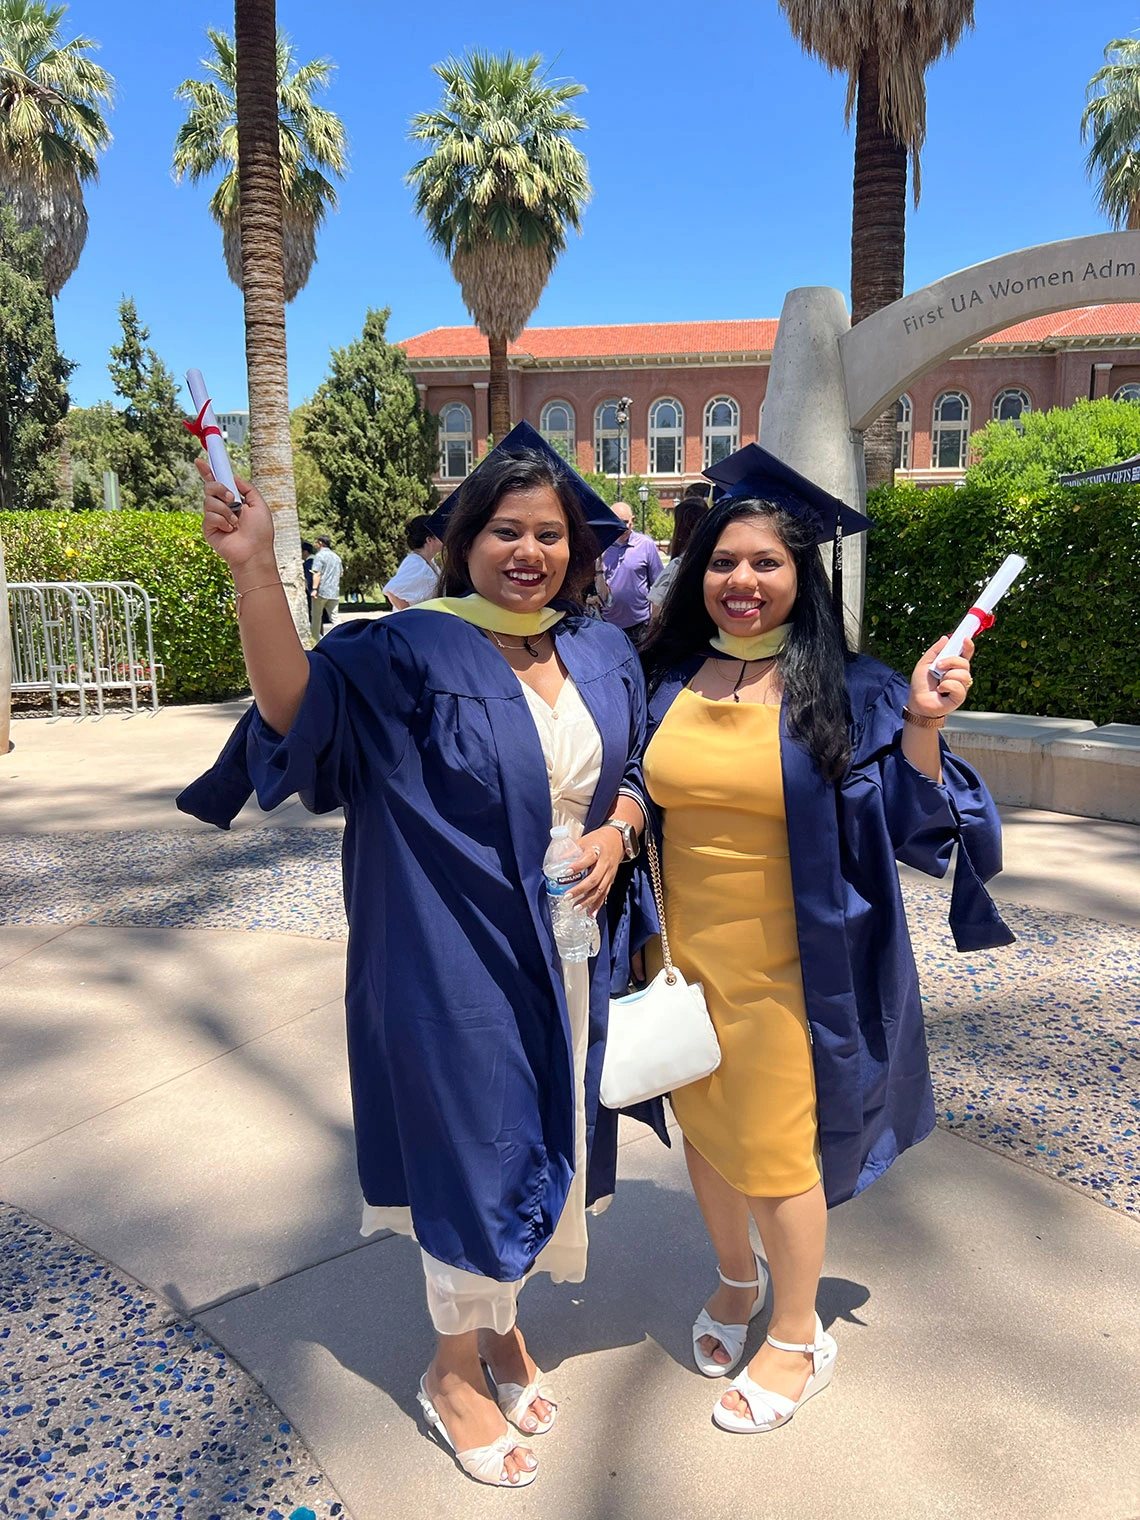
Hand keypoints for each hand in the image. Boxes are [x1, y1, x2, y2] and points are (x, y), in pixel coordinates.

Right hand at [198, 455, 275, 570]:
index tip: (200, 460)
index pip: (217, 482)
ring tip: (236, 523)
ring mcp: (213, 517)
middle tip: (232, 500)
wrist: (254, 551)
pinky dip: (221, 521)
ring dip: (225, 510)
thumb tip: (233, 477)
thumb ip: (247, 488)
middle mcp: (221, 506)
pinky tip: (229, 530)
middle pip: (209, 486)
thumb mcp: (259, 505)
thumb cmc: (260, 532)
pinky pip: (209, 515)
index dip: (208, 471)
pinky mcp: (208, 528)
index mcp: (233, 500)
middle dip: (219, 489)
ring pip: (209, 501)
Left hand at [567, 826, 624, 914]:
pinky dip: (598, 904)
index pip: (588, 859)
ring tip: (576, 908)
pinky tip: (591, 913)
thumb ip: (571, 852)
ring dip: (588, 900)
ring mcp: (609, 873)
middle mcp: (605, 863)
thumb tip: (555, 862)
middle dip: (580, 889)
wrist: (618, 839)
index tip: (565, 873)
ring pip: (600, 889)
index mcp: (597, 851)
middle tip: (567, 896)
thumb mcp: (584, 841)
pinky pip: (605, 893)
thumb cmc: (598, 840)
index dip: (577, 866)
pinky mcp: (611, 880)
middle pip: (594, 879)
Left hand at [908, 634, 974, 717]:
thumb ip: (935, 650)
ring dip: (947, 676)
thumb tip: (945, 638)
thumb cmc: (921, 684)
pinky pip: (959, 686)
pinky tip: (941, 691)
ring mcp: (961, 686)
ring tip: (939, 682)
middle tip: (938, 666)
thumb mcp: (924, 663)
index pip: (964, 654)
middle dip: (951, 661)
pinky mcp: (960, 697)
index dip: (968, 646)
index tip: (966, 639)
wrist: (917, 702)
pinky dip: (947, 686)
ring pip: (963, 674)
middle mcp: (958, 674)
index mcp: (952, 666)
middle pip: (965, 662)